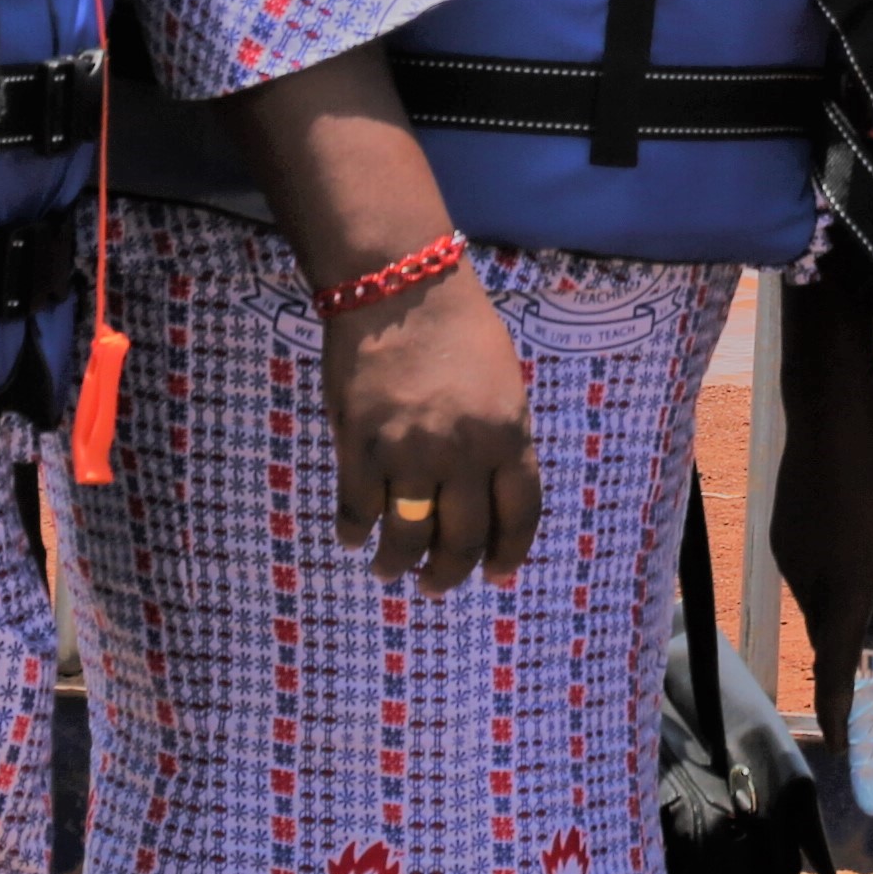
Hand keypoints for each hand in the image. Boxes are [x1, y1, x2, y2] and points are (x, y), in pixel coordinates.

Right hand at [324, 273, 537, 590]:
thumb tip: (491, 496)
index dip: (507, 556)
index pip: (518, 517)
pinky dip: (355, 532)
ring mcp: (410, 453)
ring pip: (408, 537)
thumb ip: (501, 440)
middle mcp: (465, 454)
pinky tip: (354, 537)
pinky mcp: (361, 447)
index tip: (495, 577)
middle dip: (448, 574)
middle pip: (462, 540)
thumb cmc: (458, 329)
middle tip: (435, 586)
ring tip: (391, 570)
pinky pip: (358, 510)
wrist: (399, 287)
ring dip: (398, 564)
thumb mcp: (503, 384)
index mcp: (509, 436)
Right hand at [771, 368, 872, 759]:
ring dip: (840, 607)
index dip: (836, 713)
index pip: (832, 673)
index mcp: (839, 596)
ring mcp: (789, 552)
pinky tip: (855, 547)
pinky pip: (807, 566)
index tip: (840, 744)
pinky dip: (829, 574)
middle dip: (846, 656)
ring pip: (816, 597)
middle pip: (824, 635)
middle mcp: (805, 583)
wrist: (828, 410)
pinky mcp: (784, 524)